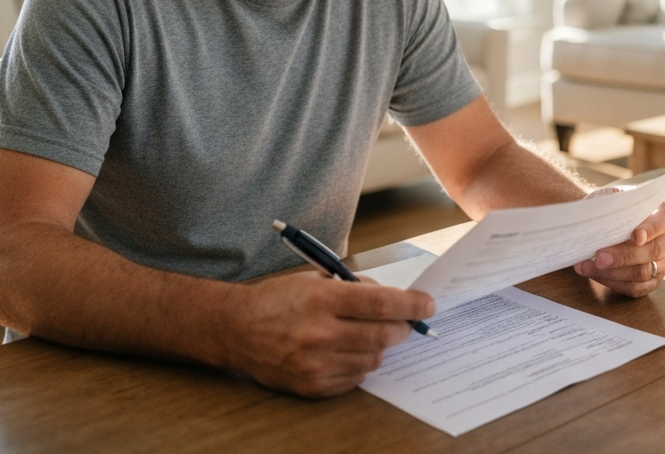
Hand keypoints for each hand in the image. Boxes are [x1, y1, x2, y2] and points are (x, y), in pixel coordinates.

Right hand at [218, 272, 434, 397]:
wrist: (237, 329)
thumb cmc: (277, 299)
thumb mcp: (314, 278)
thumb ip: (352, 288)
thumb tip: (388, 298)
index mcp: (322, 299)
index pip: (379, 304)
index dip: (409, 305)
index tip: (427, 305)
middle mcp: (320, 333)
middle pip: (381, 336)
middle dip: (402, 329)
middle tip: (407, 323)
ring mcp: (316, 364)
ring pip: (371, 360)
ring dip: (380, 348)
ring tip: (371, 335)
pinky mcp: (311, 386)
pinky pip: (354, 379)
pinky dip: (361, 365)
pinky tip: (350, 351)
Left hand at [573, 202, 664, 296]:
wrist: (611, 220)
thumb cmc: (614, 206)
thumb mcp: (613, 196)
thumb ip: (612, 200)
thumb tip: (608, 203)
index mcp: (662, 215)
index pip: (662, 222)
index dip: (650, 230)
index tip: (635, 236)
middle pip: (652, 252)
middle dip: (623, 256)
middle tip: (599, 257)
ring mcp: (662, 263)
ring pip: (643, 274)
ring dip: (612, 273)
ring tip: (587, 267)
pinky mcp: (652, 280)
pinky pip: (636, 288)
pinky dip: (613, 283)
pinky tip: (595, 275)